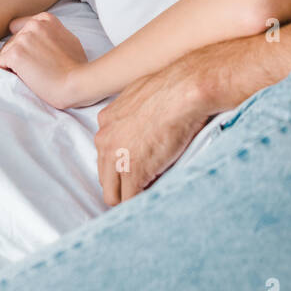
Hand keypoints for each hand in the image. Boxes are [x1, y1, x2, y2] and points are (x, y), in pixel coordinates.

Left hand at [0, 12, 88, 108]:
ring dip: (11, 64)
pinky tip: (18, 78)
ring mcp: (23, 39)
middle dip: (17, 54)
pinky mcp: (15, 55)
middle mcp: (33, 25)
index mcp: (45, 19)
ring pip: (4, 52)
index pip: (20, 27)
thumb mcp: (68, 39)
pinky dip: (4, 72)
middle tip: (32, 68)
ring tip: (28, 74)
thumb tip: (43, 39)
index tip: (31, 55)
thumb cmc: (77, 65)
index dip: (24, 44)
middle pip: (11, 41)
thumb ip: (52, 33)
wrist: (77, 82)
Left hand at [95, 54, 214, 205]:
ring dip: (130, 196)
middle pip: (105, 176)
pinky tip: (154, 198)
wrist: (185, 90)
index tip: (139, 166)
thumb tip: (146, 124)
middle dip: (122, 183)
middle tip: (144, 186)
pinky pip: (130, 200)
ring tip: (149, 195)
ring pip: (113, 194)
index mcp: (106, 120)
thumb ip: (136, 114)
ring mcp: (117, 157)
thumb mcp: (144, 95)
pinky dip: (141, 203)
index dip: (123, 163)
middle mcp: (105, 139)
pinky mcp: (133, 171)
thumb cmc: (174, 87)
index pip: (106, 153)